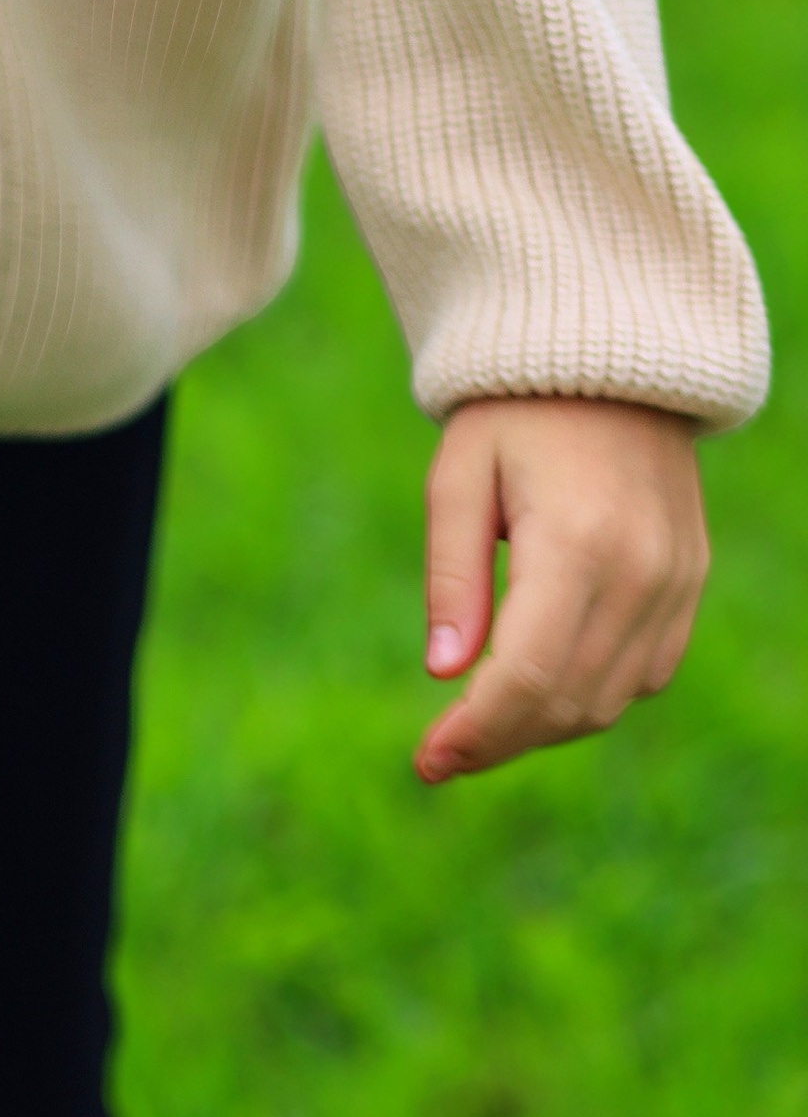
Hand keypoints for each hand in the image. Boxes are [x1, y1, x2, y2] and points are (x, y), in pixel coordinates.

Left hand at [414, 395, 706, 784]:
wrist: (609, 355)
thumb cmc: (513, 410)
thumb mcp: (459, 475)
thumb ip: (452, 576)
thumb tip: (444, 674)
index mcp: (576, 542)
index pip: (528, 676)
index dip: (477, 731)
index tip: (426, 760)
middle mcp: (641, 573)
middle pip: (570, 702)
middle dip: (501, 740)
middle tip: (440, 754)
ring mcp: (677, 582)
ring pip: (611, 700)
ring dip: (544, 727)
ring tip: (480, 724)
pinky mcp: (691, 584)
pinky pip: (646, 673)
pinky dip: (592, 695)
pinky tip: (541, 686)